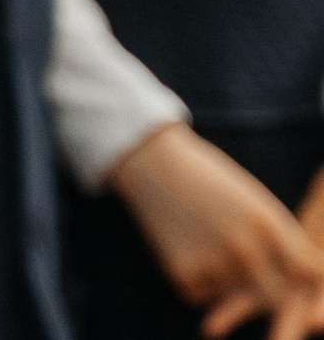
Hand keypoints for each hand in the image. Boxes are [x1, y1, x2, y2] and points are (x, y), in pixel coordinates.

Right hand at [110, 124, 323, 338]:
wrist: (152, 164)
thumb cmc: (212, 181)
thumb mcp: (256, 202)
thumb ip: (286, 241)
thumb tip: (312, 279)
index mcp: (269, 224)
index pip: (308, 274)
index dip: (305, 281)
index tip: (295, 277)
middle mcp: (245, 248)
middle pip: (277, 297)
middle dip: (271, 293)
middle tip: (250, 273)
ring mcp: (213, 264)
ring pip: (237, 297)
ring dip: (230, 285)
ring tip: (211, 248)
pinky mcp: (183, 275)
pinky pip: (204, 296)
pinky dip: (200, 283)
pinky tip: (189, 252)